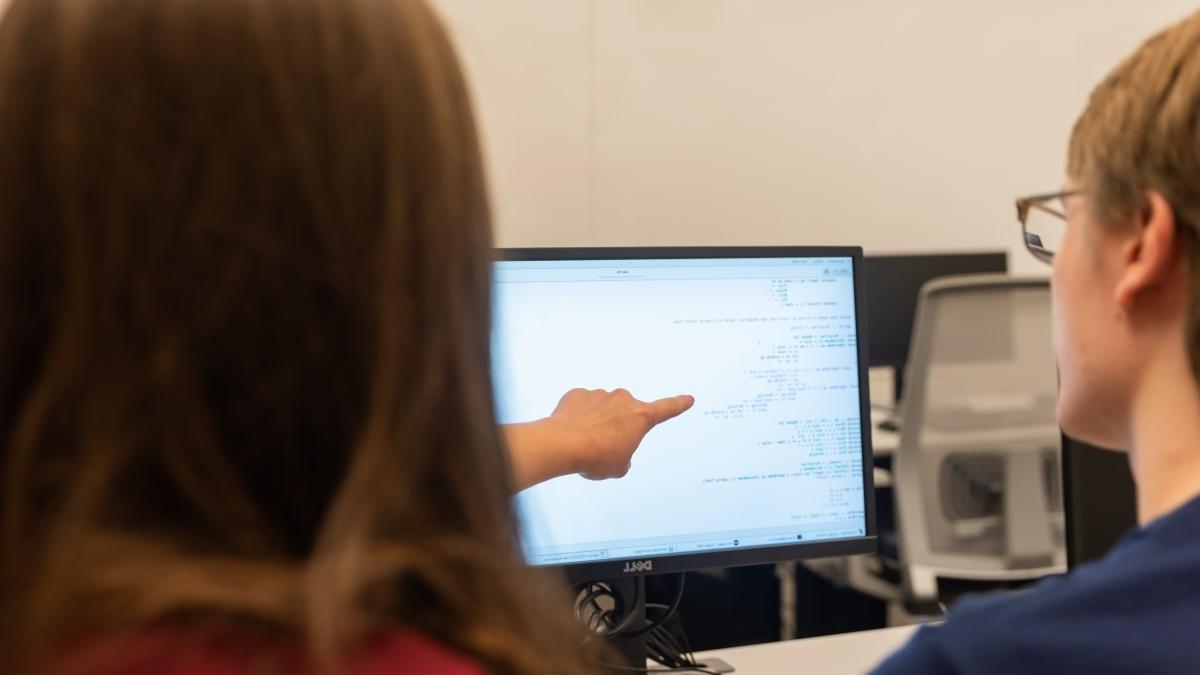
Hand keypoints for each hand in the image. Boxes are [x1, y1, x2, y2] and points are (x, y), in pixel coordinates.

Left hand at [504, 388, 694, 490]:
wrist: (561, 444)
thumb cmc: (595, 457)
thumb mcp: (619, 467)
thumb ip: (624, 456)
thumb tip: (616, 448)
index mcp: (640, 417)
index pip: (666, 409)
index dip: (678, 405)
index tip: (688, 398)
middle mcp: (623, 400)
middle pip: (625, 414)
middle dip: (617, 427)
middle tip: (604, 446)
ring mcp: (599, 395)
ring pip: (602, 410)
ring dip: (597, 422)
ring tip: (584, 442)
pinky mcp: (577, 394)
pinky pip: (582, 406)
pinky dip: (578, 417)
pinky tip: (571, 431)